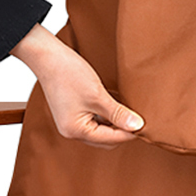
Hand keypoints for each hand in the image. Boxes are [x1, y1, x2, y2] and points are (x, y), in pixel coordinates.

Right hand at [11, 24, 144, 147]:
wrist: (47, 56)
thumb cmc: (69, 74)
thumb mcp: (98, 95)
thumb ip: (118, 114)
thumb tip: (138, 127)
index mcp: (76, 131)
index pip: (111, 139)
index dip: (130, 133)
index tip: (147, 125)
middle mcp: (71, 131)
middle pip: (106, 140)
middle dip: (123, 131)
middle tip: (140, 118)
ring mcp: (70, 123)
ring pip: (100, 130)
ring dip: (115, 123)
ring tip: (130, 111)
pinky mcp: (71, 113)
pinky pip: (94, 121)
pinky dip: (106, 116)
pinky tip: (117, 105)